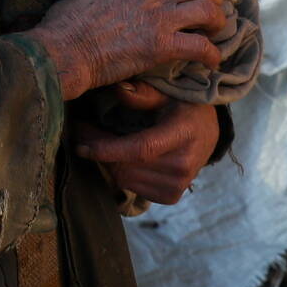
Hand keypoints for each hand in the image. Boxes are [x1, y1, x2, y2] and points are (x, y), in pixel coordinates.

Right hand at [23, 0, 226, 100]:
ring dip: (217, 23)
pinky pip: (200, 47)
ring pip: (207, 11)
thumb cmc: (71, 18)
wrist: (67, 46)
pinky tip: (210, 61)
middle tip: (215, 10)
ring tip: (214, 34)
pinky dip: (211, 54)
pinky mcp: (161, 45)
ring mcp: (159, 17)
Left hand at [75, 90, 219, 204]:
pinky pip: (133, 187)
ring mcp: (178, 185)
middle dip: (97, 150)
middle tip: (79, 131)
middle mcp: (183, 165)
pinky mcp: (171, 196)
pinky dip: (118, 172)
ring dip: (105, 161)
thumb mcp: (167, 92)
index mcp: (182, 135)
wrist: (208, 132)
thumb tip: (118, 89)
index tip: (81, 143)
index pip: (141, 149)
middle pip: (127, 166)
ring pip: (125, 179)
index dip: (108, 148)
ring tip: (92, 139)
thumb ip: (144, 93)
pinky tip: (113, 155)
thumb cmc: (182, 106)